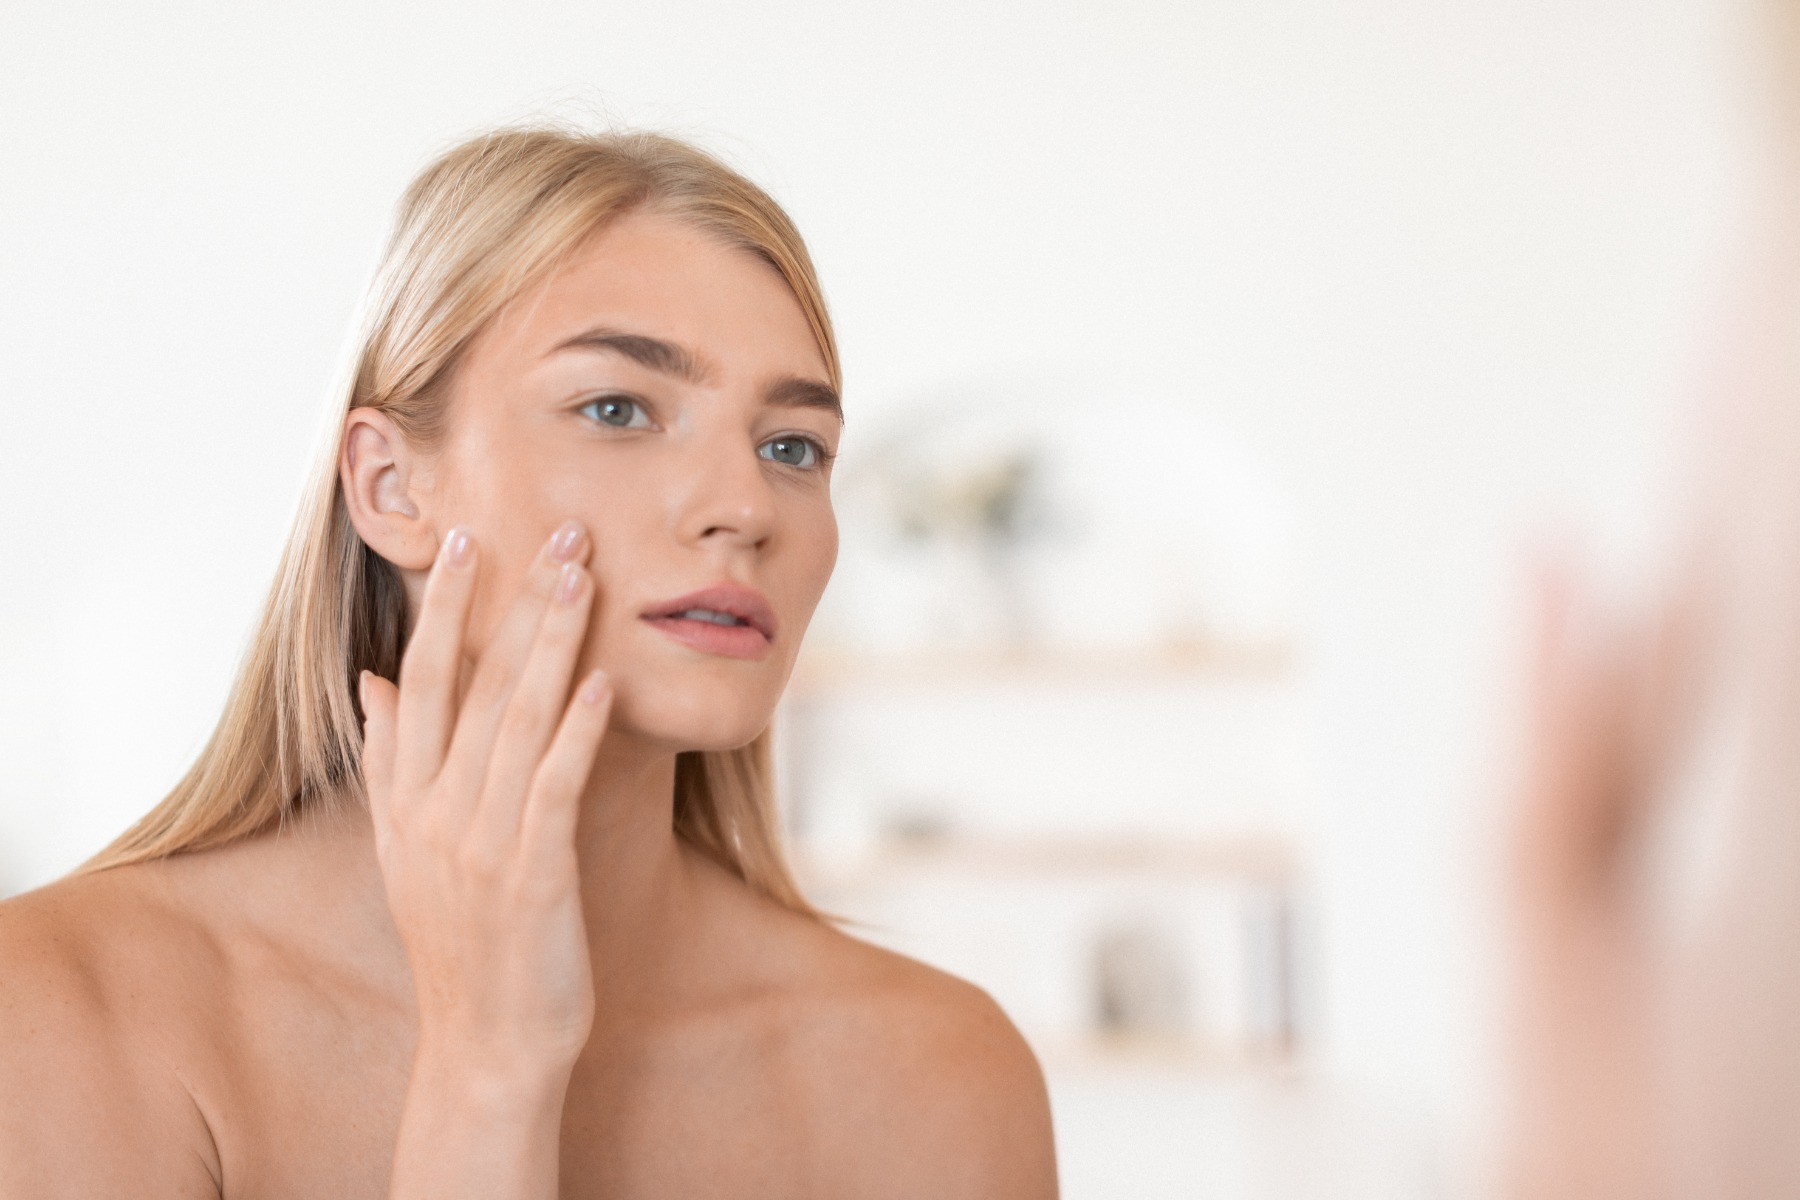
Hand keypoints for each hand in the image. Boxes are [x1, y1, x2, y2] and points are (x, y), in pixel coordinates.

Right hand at [358, 520, 611, 1074]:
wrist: (485, 1046)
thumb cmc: (461, 943)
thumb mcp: (404, 851)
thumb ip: (389, 762)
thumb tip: (370, 681)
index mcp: (406, 800)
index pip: (418, 680)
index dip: (444, 609)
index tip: (467, 540)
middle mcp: (436, 812)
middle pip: (474, 684)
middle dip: (515, 602)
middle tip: (557, 531)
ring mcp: (482, 843)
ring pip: (517, 720)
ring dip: (551, 643)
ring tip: (582, 577)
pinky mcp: (533, 875)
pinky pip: (554, 786)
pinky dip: (576, 730)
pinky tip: (602, 681)